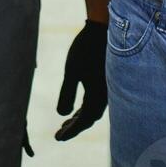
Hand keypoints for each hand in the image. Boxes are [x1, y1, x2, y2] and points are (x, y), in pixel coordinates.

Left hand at [55, 20, 107, 140]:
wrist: (103, 28)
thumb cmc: (86, 49)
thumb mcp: (72, 71)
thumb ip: (67, 93)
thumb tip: (62, 114)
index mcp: (98, 96)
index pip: (84, 121)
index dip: (71, 131)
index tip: (57, 138)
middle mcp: (107, 95)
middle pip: (89, 118)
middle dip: (74, 127)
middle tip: (59, 134)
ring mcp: (108, 88)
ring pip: (93, 110)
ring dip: (79, 117)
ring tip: (65, 123)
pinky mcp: (107, 80)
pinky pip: (96, 101)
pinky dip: (85, 107)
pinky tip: (76, 107)